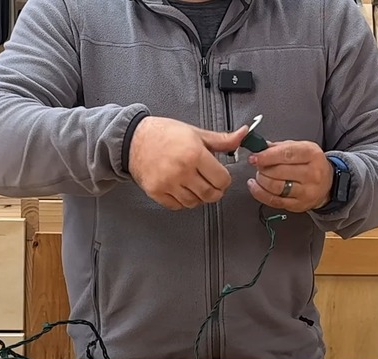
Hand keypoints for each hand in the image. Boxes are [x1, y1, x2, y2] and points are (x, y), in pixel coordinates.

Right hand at [129, 116, 247, 209]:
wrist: (133, 139)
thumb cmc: (165, 134)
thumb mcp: (196, 133)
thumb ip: (222, 140)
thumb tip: (244, 135)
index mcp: (194, 154)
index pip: (222, 180)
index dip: (224, 179)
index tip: (220, 176)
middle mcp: (181, 171)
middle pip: (210, 194)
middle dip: (215, 191)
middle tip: (211, 183)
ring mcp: (168, 183)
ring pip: (194, 202)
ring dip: (199, 196)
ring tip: (194, 183)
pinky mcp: (156, 192)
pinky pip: (178, 206)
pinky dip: (183, 201)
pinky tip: (181, 188)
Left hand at [246, 140, 333, 212]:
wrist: (327, 183)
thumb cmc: (311, 163)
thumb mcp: (301, 148)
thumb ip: (280, 147)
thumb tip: (260, 148)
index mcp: (312, 155)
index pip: (287, 154)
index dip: (267, 156)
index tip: (255, 157)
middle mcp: (312, 174)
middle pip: (279, 171)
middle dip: (263, 168)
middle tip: (258, 165)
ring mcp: (306, 192)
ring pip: (276, 187)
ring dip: (262, 180)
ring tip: (260, 175)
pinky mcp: (299, 205)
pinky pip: (274, 201)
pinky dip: (260, 193)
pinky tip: (255, 186)